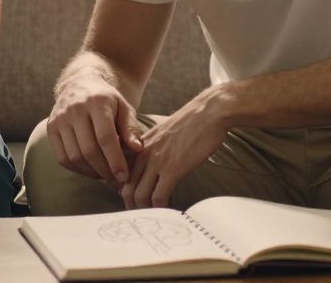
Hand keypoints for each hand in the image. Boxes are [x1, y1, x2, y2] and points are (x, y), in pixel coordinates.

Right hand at [47, 78, 144, 183]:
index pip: (105, 137)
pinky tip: (90, 169)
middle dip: (104, 170)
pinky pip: (63, 158)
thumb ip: (131, 128)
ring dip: (91, 172)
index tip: (124, 177)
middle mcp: (75, 109)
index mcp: (97, 102)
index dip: (115, 160)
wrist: (79, 84)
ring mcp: (60, 119)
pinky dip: (77, 169)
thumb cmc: (107, 100)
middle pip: (89, 150)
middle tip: (115, 179)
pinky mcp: (51, 128)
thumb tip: (137, 149)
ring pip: (74, 156)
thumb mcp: (124, 108)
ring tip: (104, 175)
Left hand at [121, 89, 228, 208]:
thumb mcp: (163, 132)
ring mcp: (157, 161)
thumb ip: (152, 146)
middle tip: (141, 215)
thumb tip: (153, 163)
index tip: (134, 200)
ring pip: (139, 195)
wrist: (209, 112)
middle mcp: (143, 154)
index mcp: (140, 145)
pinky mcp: (172, 169)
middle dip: (130, 205)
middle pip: (126, 187)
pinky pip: (158, 196)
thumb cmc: (191, 122)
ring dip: (144, 210)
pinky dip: (161, 208)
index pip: (122, 172)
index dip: (125, 190)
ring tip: (153, 217)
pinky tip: (168, 210)